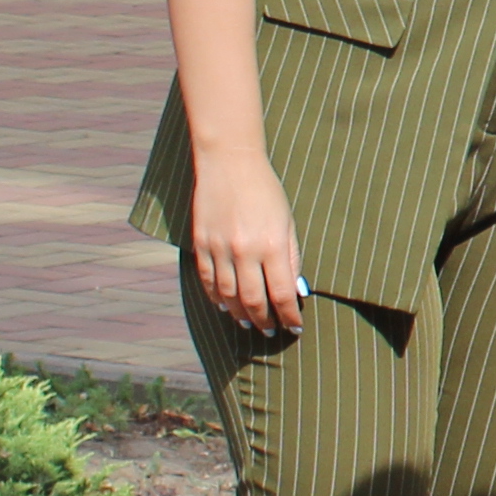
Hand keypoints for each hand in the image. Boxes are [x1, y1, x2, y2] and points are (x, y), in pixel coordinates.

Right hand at [187, 156, 308, 335]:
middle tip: (271, 331)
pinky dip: (217, 298)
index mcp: (273, 245)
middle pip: (253, 300)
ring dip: (240, 314)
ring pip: (228, 295)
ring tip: (249, 323)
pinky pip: (208, 280)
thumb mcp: (288, 223)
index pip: (281, 294)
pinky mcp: (200, 244)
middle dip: (265, 320)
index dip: (289, 316)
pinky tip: (225, 306)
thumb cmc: (267, 192)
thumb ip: (291, 258)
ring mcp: (219, 248)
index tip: (295, 327)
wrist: (229, 164)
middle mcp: (244, 251)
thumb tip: (294, 292)